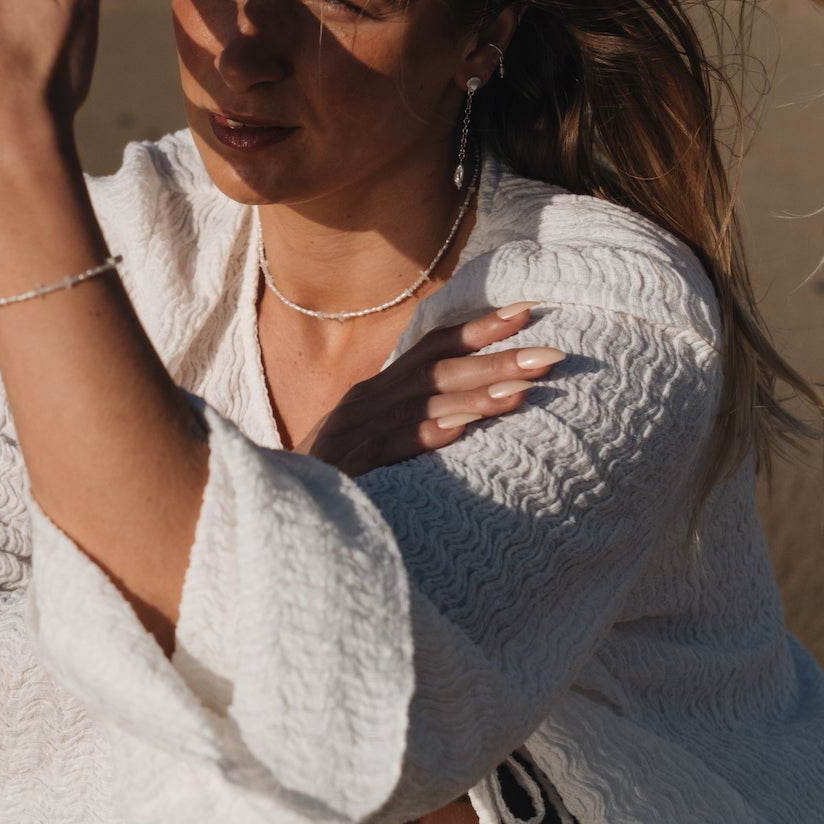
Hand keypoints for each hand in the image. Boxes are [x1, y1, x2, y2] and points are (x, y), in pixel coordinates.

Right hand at [298, 306, 563, 475]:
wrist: (271, 512)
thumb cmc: (332, 482)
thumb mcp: (373, 443)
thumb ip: (412, 420)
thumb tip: (469, 409)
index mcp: (375, 393)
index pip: (431, 349)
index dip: (478, 328)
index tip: (526, 311)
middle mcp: (366, 402)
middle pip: (438, 370)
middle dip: (497, 359)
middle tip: (553, 354)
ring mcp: (355, 433)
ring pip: (424, 404)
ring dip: (475, 393)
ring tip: (525, 389)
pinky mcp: (349, 468)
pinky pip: (393, 446)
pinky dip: (429, 434)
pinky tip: (465, 429)